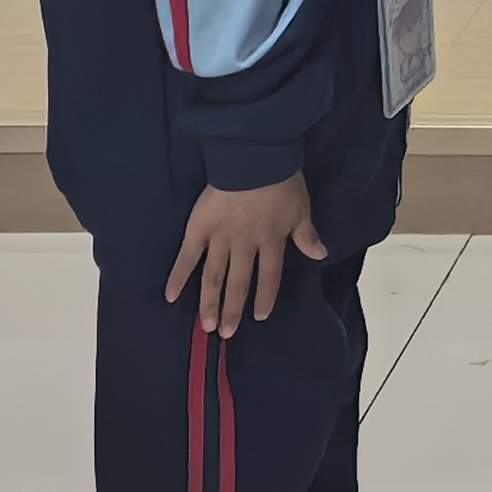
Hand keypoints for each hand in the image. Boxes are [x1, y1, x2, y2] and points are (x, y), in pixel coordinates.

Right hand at [167, 174, 326, 335]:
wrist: (254, 157)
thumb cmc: (281, 180)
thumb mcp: (302, 208)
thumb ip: (307, 235)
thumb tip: (321, 255)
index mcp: (271, 241)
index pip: (269, 276)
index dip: (265, 297)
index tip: (259, 316)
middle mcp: (245, 246)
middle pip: (239, 283)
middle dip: (232, 310)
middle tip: (225, 333)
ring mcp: (220, 239)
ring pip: (214, 276)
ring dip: (209, 302)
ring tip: (205, 325)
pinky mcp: (199, 228)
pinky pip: (187, 257)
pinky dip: (178, 276)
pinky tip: (170, 296)